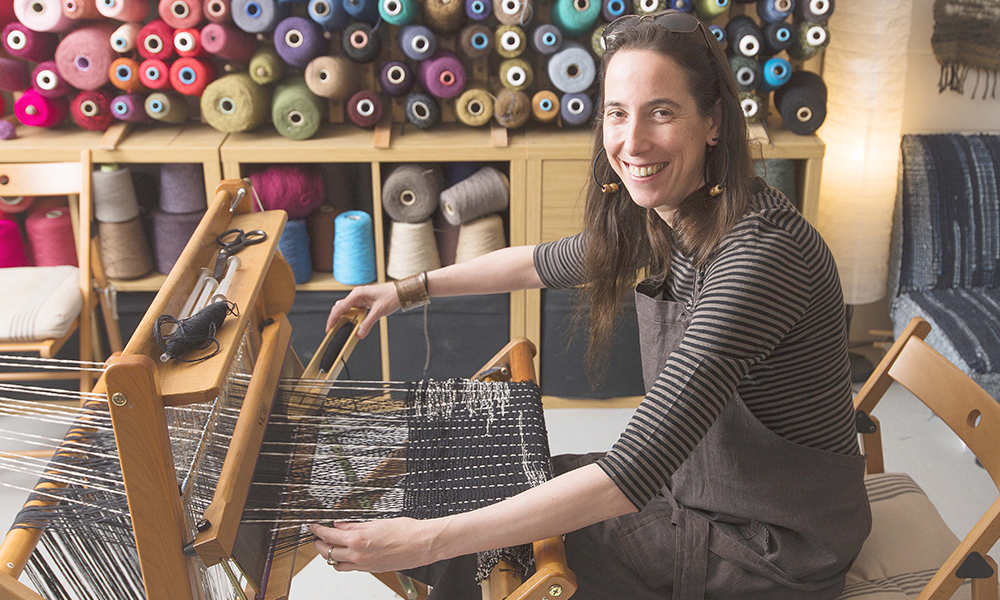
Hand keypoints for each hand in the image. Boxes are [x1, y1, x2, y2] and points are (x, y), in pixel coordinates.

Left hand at [310, 519, 442, 572]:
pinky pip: (350, 568)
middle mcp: (358, 556)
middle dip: (319, 544)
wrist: (422, 544)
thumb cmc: (406, 531)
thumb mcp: (376, 522)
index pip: (329, 536)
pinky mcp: (371, 569)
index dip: (318, 530)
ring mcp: (364, 565)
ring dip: (330, 556)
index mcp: (358, 540)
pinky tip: (347, 553)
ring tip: (330, 546)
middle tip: (318, 536)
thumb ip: (355, 525)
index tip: (314, 527)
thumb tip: (340, 525)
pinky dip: (344, 561)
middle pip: (328, 553)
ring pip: (337, 564)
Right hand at [326, 283, 400, 337]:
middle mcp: (357, 295)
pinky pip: (354, 310)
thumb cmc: (392, 295)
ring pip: (347, 309)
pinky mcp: (365, 302)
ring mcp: (360, 298)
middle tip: (333, 330)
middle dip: (336, 319)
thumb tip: (359, 333)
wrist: (402, 292)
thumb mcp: (379, 311)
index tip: (329, 328)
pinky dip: (352, 318)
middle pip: (340, 308)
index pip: (340, 308)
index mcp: (357, 294)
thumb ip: (368, 323)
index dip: (333, 319)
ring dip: (344, 319)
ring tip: (342, 329)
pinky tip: (353, 324)